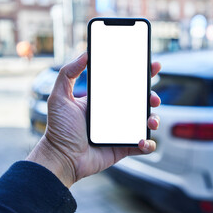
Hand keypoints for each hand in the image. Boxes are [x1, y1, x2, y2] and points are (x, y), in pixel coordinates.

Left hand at [27, 52, 160, 187]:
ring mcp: (121, 131)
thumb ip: (68, 73)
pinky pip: (143, 145)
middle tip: (153, 98)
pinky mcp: (124, 147)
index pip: (126, 84)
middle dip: (153, 96)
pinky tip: (142, 141)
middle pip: (142, 101)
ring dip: (154, 119)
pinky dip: (148, 144)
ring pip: (146, 121)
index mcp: (104, 101)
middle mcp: (116, 114)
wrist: (61, 158)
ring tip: (150, 121)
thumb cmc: (58, 129)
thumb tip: (85, 54)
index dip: (142, 75)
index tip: (153, 66)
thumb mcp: (59, 97)